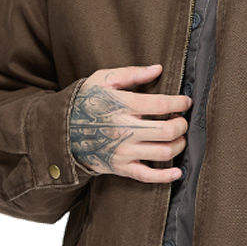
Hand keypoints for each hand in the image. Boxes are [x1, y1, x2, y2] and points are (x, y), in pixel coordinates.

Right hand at [70, 64, 191, 182]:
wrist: (60, 130)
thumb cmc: (85, 101)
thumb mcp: (103, 79)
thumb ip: (132, 73)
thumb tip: (158, 69)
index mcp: (122, 105)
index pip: (161, 105)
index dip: (180, 103)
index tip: (186, 102)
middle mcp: (123, 130)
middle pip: (167, 131)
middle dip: (182, 125)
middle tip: (182, 121)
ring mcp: (122, 151)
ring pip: (163, 152)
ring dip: (178, 146)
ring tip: (178, 138)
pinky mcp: (120, 167)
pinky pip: (147, 176)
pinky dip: (166, 176)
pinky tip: (178, 172)